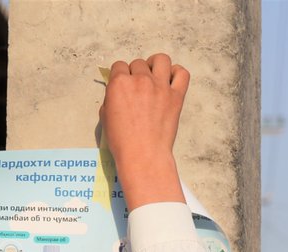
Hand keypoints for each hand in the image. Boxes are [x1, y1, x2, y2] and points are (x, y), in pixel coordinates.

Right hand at [99, 53, 188, 209]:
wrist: (143, 155)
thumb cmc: (121, 142)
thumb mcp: (105, 118)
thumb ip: (111, 100)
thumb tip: (117, 94)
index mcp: (119, 83)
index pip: (119, 66)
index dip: (120, 75)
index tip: (123, 84)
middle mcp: (140, 80)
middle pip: (138, 63)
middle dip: (136, 73)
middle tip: (138, 88)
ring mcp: (160, 86)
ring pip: (161, 59)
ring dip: (156, 65)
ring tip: (154, 76)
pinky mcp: (176, 96)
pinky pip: (182, 74)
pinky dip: (177, 74)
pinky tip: (171, 82)